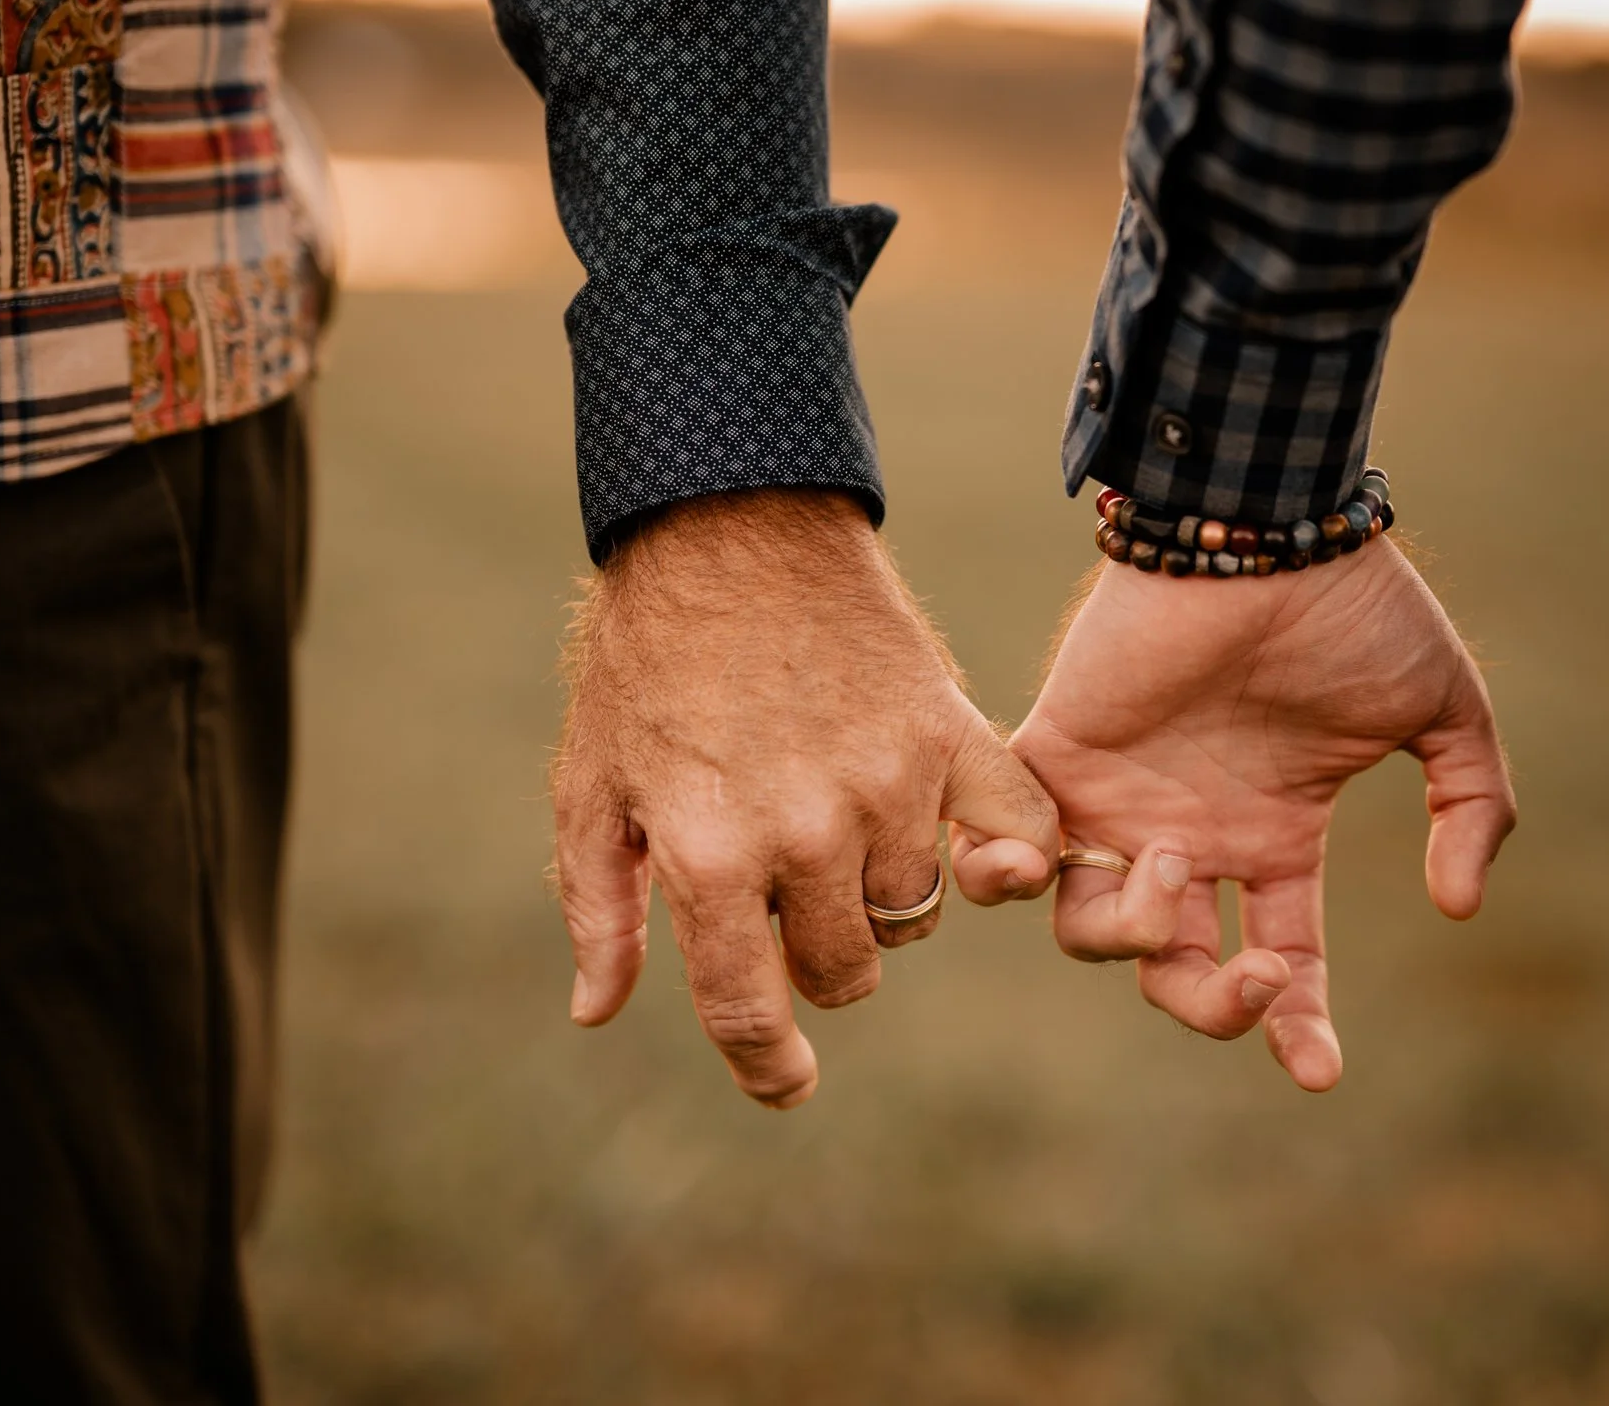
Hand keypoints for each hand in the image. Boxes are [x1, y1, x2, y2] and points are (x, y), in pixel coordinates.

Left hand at [552, 488, 1059, 1106]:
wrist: (730, 526)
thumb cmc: (646, 659)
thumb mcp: (591, 784)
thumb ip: (599, 908)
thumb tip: (599, 1013)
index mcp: (709, 855)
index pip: (749, 1011)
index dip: (769, 1067)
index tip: (788, 1083)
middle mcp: (807, 833)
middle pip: (845, 972)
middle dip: (815, 955)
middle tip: (788, 887)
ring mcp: (890, 785)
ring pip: (912, 914)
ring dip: (878, 897)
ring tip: (841, 826)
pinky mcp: (951, 735)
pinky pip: (1017, 839)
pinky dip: (1005, 858)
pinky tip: (972, 851)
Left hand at [1012, 537, 1513, 1089]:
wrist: (1272, 526)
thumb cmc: (1355, 607)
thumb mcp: (1444, 714)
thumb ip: (1472, 807)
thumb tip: (1461, 907)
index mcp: (1271, 836)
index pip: (1279, 960)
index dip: (1297, 1024)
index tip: (1317, 1072)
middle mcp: (1190, 833)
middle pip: (1175, 973)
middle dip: (1214, 1006)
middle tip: (1260, 977)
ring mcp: (1120, 800)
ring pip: (1089, 932)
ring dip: (1136, 936)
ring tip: (1178, 865)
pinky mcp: (1056, 755)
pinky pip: (1000, 846)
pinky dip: (1000, 877)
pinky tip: (1040, 870)